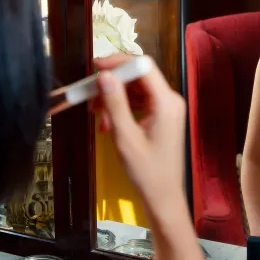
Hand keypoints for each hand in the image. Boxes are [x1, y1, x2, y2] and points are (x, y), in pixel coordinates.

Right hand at [93, 54, 186, 207]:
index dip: (118, 63)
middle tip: (89, 95)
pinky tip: (107, 123)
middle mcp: (170, 100)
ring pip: (136, 90)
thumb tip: (104, 75)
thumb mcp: (125, 136)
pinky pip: (139, 102)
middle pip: (138, 77)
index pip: (143, 66)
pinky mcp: (161, 117)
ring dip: (114, 98)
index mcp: (166, 101)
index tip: (95, 68)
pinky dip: (122, 108)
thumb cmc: (146, 170)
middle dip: (112, 83)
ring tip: (96, 114)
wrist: (162, 197)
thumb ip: (115, 103)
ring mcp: (166, 108)